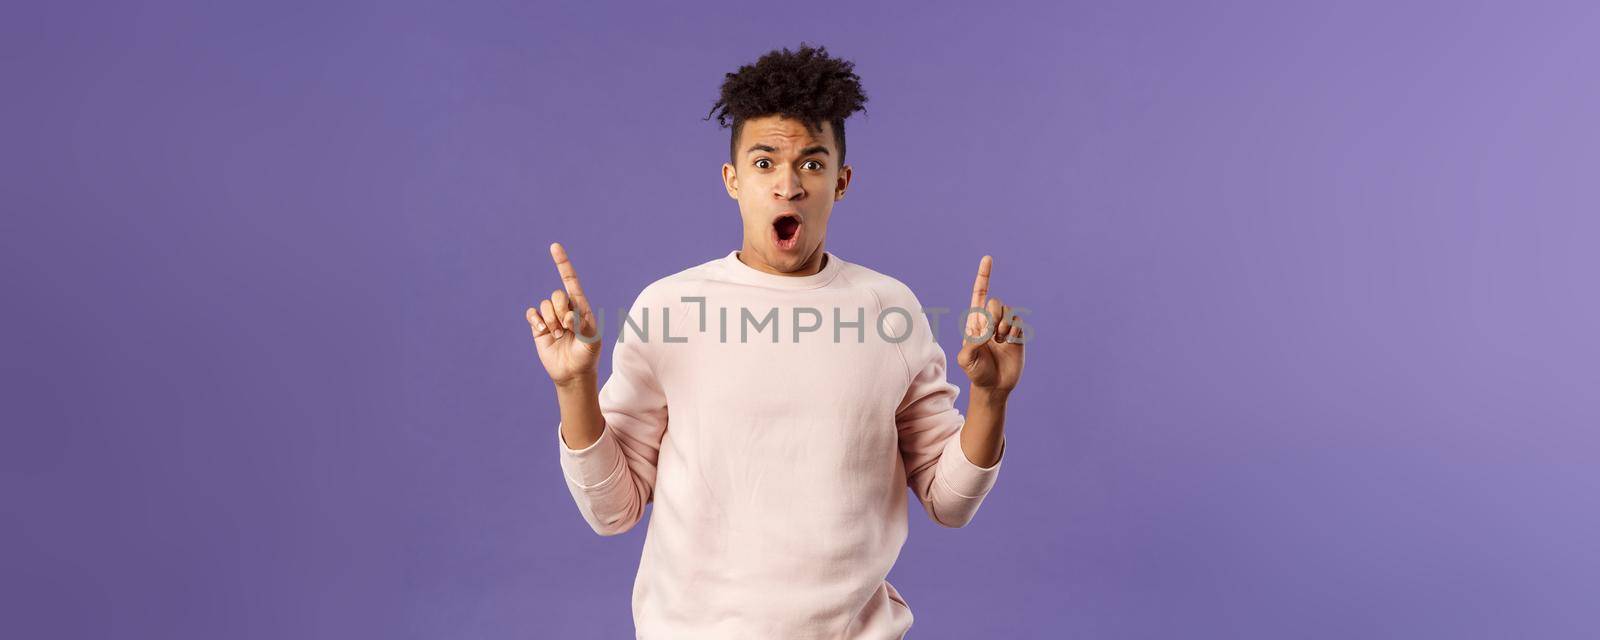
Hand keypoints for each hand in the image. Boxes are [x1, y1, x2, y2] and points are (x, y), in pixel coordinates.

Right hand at [526, 242, 601, 386]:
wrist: (573, 373)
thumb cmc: (587, 355)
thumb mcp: (591, 341)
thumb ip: (583, 326)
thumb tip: (569, 316)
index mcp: (581, 307)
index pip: (571, 281)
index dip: (562, 263)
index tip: (554, 247)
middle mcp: (565, 308)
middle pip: (556, 295)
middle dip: (560, 311)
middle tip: (566, 329)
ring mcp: (552, 317)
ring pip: (544, 306)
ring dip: (551, 322)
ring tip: (559, 336)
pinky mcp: (539, 326)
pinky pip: (532, 314)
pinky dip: (536, 321)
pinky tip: (543, 331)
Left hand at [956, 255, 1025, 394]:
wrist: (994, 385)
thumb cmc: (975, 372)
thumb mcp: (966, 359)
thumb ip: (972, 343)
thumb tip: (988, 329)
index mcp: (975, 321)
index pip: (979, 293)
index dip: (983, 276)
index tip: (987, 259)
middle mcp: (990, 320)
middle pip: (995, 302)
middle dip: (994, 316)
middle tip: (992, 334)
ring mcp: (1005, 327)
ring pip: (1009, 311)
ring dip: (1004, 327)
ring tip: (1000, 342)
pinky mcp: (1018, 334)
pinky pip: (1019, 321)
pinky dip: (1014, 331)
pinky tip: (1009, 342)